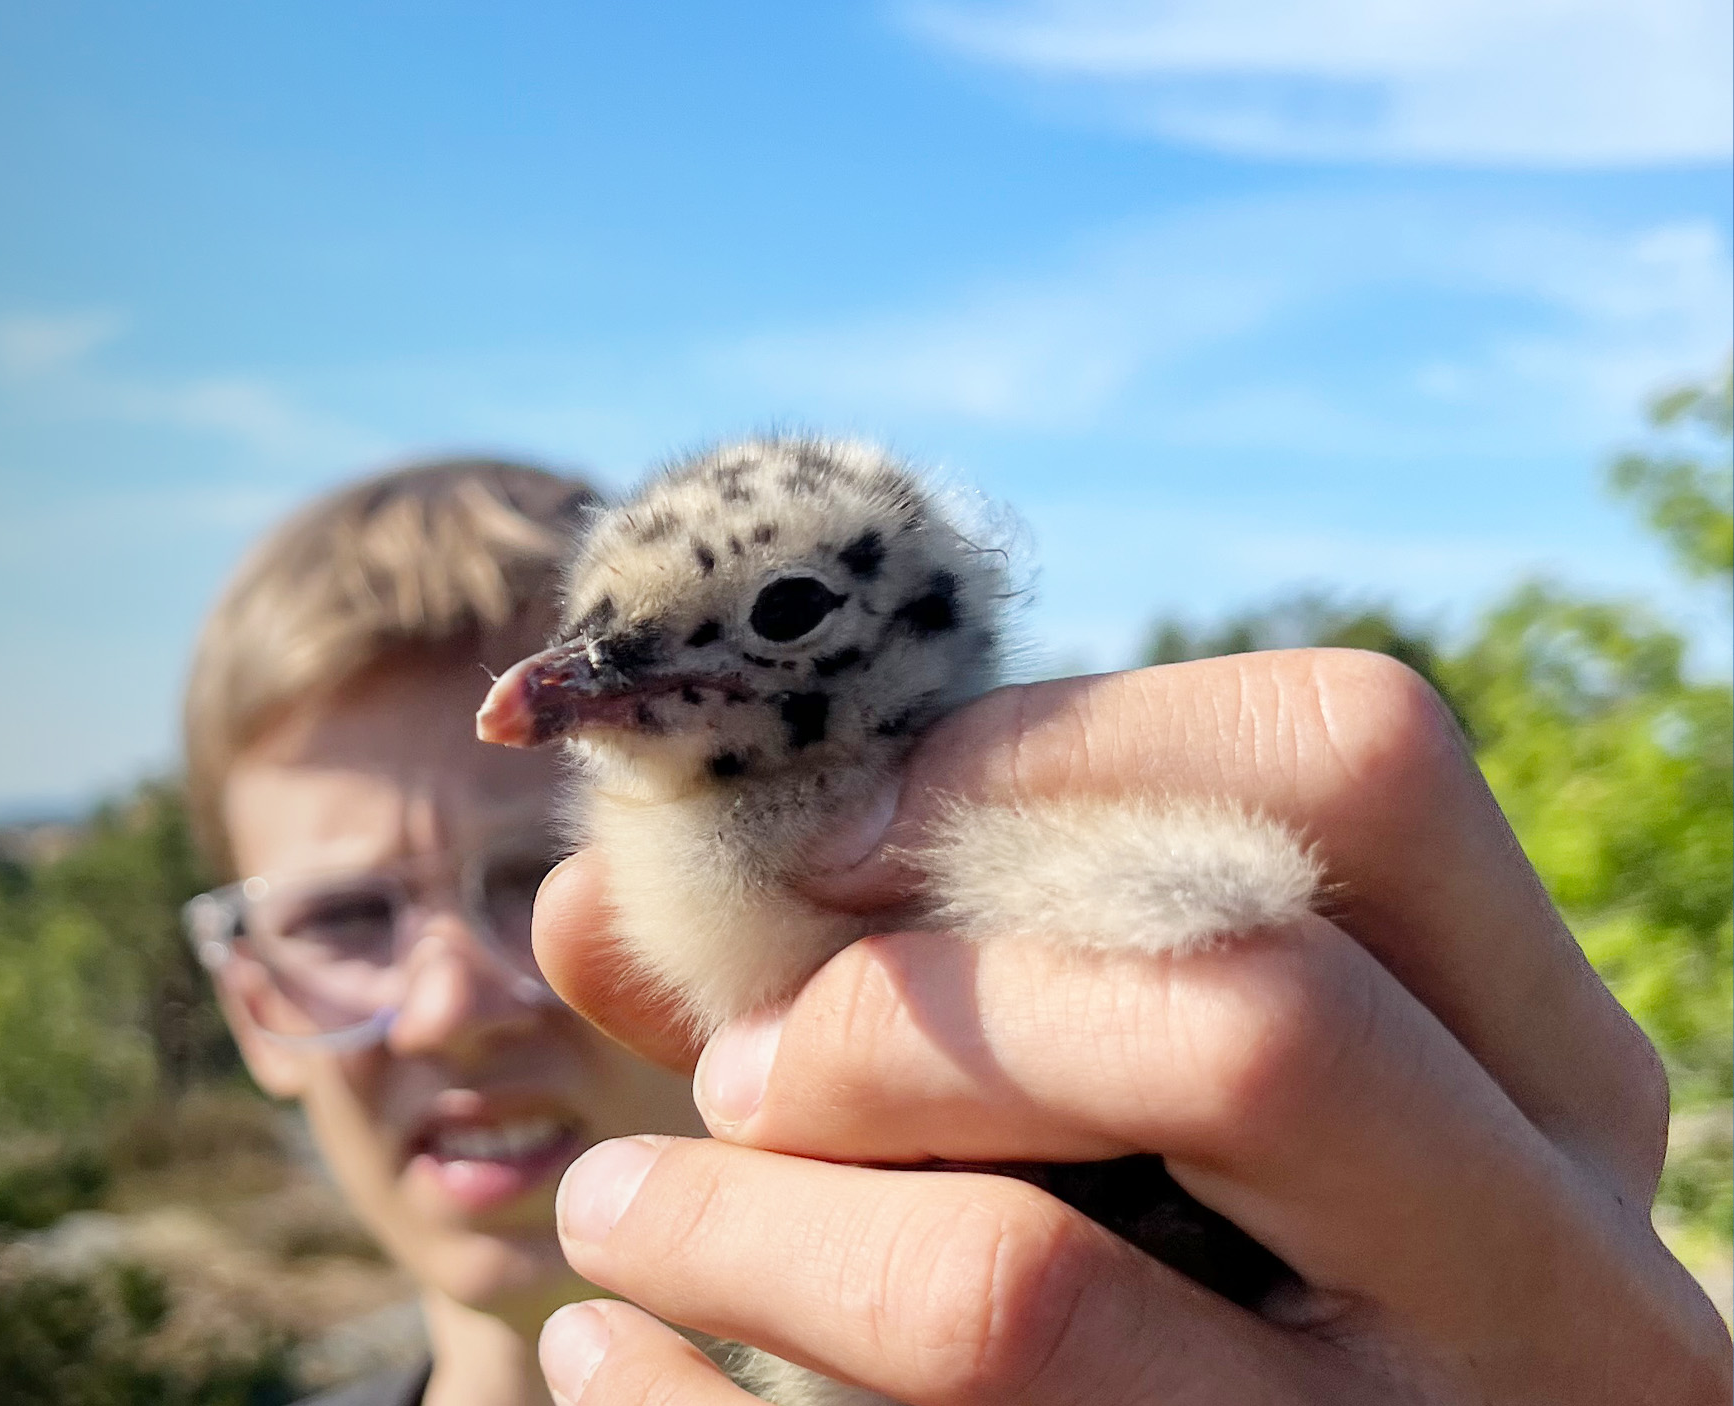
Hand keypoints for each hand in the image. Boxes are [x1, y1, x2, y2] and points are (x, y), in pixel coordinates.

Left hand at [530, 650, 1730, 1404]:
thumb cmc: (1197, 1251)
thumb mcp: (1145, 1089)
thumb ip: (891, 951)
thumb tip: (597, 898)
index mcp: (1537, 1072)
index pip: (1358, 766)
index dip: (1046, 751)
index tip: (819, 839)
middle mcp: (1544, 1275)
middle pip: (1242, 1025)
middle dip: (912, 1019)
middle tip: (736, 1070)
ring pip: (1026, 1296)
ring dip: (745, 1220)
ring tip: (614, 1209)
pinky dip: (687, 1400)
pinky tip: (612, 1348)